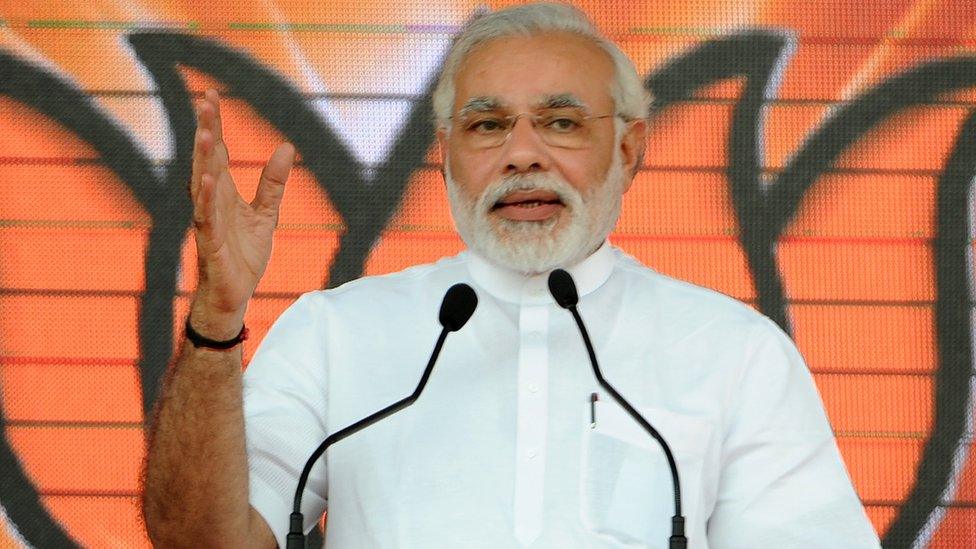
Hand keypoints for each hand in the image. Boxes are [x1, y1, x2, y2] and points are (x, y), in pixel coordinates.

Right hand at [188, 89, 294, 338]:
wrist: (234, 298)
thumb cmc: (243, 257)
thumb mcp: (266, 216)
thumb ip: (273, 184)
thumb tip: (286, 147)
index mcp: (224, 195)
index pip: (218, 154)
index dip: (214, 126)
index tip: (210, 96)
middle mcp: (212, 204)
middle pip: (208, 162)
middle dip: (207, 132)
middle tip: (205, 101)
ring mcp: (208, 224)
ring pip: (203, 187)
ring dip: (204, 161)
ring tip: (206, 133)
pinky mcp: (211, 246)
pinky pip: (207, 220)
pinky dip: (206, 201)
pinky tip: (207, 181)